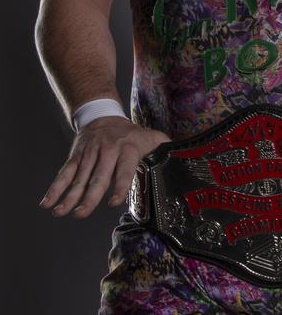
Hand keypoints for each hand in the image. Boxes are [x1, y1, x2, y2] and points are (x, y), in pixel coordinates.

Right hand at [40, 117, 169, 218]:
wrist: (102, 114)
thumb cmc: (131, 133)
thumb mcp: (150, 136)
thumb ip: (164, 147)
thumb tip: (185, 157)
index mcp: (128, 148)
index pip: (124, 168)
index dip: (119, 185)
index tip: (113, 202)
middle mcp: (107, 151)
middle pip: (98, 176)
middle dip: (89, 196)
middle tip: (81, 213)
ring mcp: (89, 154)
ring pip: (78, 177)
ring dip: (69, 196)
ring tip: (61, 212)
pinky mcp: (76, 157)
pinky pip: (64, 173)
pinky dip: (55, 188)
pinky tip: (48, 203)